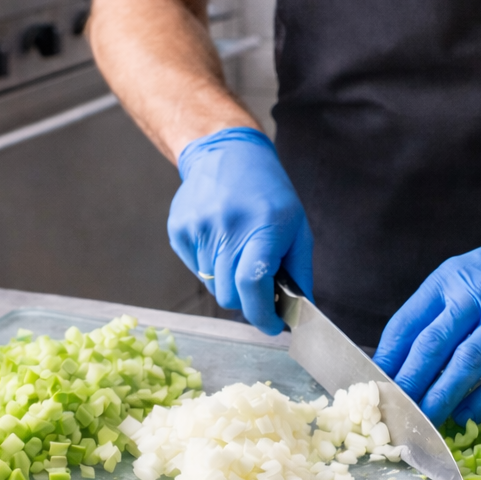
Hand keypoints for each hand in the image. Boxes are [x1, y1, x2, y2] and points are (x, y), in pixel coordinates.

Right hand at [168, 127, 312, 334]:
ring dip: (227, 280)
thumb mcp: (297, 227)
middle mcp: (226, 227)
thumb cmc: (267, 193)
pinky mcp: (179, 230)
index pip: (252, 285)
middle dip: (246, 300)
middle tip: (257, 286)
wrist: (225, 154)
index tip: (272, 325)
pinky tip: (220, 241)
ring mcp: (198, 228)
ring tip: (238, 251)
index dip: (262, 315)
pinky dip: (210, 267)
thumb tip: (301, 312)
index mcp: (262, 226)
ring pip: (212, 286)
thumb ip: (300, 273)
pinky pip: (196, 269)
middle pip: (229, 296)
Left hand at [373, 224, 480, 425]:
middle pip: (432, 346)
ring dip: (443, 396)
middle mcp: (473, 298)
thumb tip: (400, 360)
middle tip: (395, 411)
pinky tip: (467, 415)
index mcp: (446, 283)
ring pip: (467, 362)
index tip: (374, 385)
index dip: (388, 359)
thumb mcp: (460, 280)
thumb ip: (434, 315)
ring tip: (425, 421)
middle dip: (410, 383)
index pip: (407, 325)